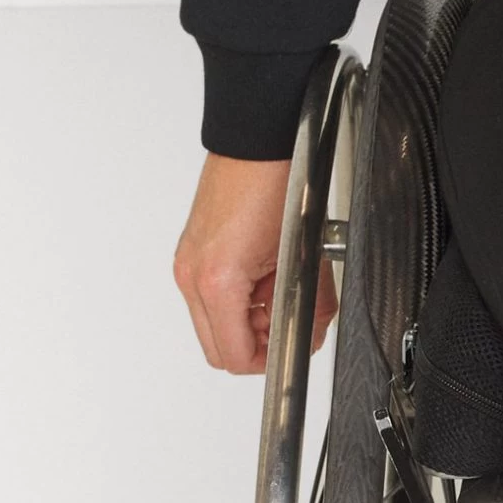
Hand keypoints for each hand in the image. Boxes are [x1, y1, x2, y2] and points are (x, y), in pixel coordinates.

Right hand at [173, 152, 336, 374]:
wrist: (257, 142)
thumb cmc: (276, 182)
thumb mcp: (306, 256)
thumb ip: (314, 307)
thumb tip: (312, 333)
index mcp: (217, 281)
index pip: (235, 356)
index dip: (269, 361)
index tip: (292, 346)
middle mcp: (193, 275)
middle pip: (219, 348)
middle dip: (258, 344)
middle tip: (288, 320)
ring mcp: (188, 263)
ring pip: (215, 324)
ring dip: (249, 320)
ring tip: (279, 290)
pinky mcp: (192, 252)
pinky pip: (211, 296)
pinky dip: (239, 298)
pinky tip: (265, 274)